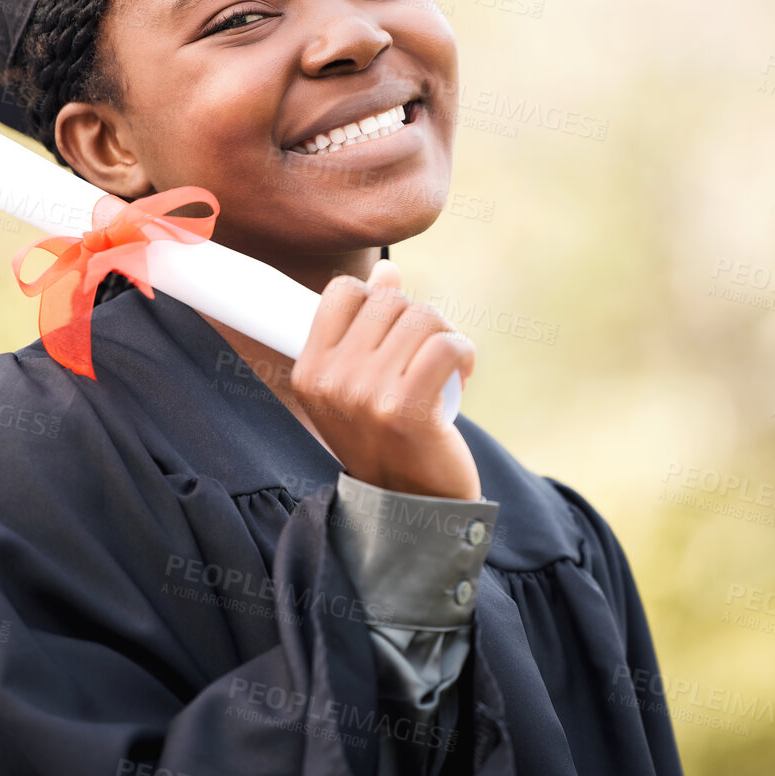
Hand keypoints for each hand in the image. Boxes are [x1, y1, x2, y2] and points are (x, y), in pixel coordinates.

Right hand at [288, 257, 480, 499]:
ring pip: (422, 317)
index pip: (342, 292)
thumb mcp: (362, 382)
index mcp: (310, 371)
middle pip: (389, 301)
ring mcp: (366, 396)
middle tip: (427, 354)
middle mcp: (332, 382)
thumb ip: (367, 325)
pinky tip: (462, 374)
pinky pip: (446, 345)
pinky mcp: (407, 410)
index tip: (395, 332)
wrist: (410, 506)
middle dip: (419, 319)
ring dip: (445, 336)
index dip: (378, 299)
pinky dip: (464, 352)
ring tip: (445, 367)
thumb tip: (387, 269)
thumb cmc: (387, 437)